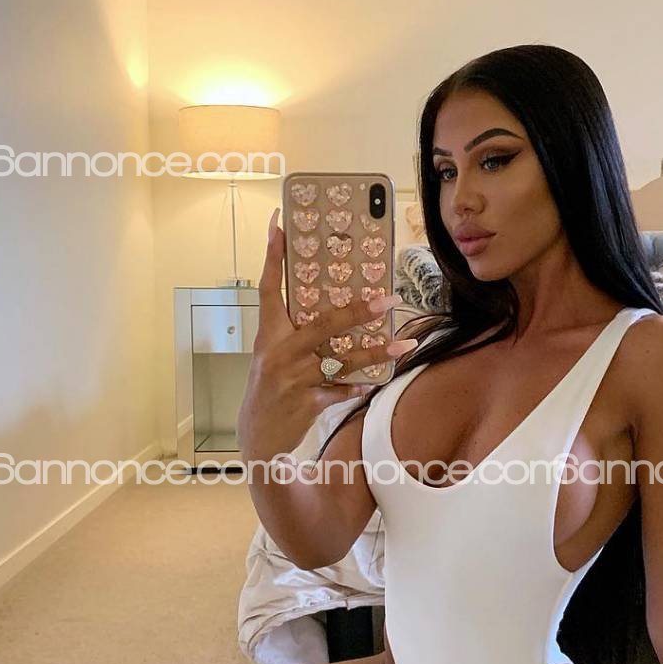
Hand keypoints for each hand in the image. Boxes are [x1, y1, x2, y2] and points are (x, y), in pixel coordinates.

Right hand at [241, 207, 415, 458]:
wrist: (258, 437)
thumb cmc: (270, 390)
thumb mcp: (273, 357)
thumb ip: (296, 334)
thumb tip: (335, 310)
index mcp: (268, 335)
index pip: (269, 289)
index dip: (273, 257)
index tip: (278, 226)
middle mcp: (279, 353)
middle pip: (323, 324)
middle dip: (358, 311)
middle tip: (388, 298)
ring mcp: (293, 379)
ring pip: (342, 360)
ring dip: (376, 353)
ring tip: (404, 345)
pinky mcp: (306, 403)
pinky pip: (340, 391)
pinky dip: (358, 386)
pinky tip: (375, 382)